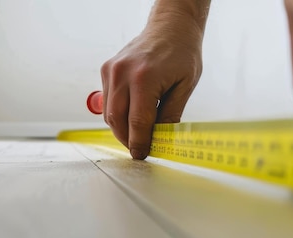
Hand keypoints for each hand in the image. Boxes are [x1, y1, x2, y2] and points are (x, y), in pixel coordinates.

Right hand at [100, 12, 203, 159]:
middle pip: (117, 120)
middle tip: (139, 148)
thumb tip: (160, 140)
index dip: (139, 143)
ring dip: (121, 128)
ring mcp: (112, 70)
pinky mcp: (107, 69)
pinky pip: (107, 100)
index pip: (138, 122)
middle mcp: (123, 73)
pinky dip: (117, 112)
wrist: (170, 26)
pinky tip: (131, 115)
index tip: (142, 155)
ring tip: (136, 133)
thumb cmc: (181, 52)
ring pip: (109, 113)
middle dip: (127, 139)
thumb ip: (170, 115)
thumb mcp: (185, 85)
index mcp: (145, 78)